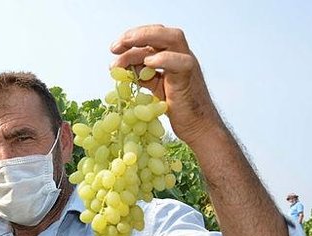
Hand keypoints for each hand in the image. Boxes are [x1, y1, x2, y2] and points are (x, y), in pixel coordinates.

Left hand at [110, 25, 222, 145]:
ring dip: (143, 41)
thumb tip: (120, 66)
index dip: (133, 36)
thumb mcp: (154, 86)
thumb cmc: (177, 108)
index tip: (114, 48)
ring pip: (171, 39)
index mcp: (173, 55)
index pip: (154, 35)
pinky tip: (147, 62)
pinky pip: (180, 62)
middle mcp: (181, 55)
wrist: (196, 127)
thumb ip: (142, 74)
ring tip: (121, 53)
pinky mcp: (189, 78)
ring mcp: (187, 64)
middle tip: (114, 47)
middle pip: (162, 32)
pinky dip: (163, 59)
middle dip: (136, 35)